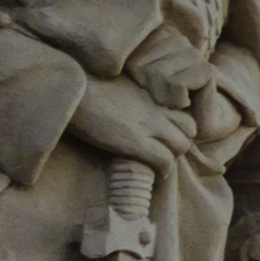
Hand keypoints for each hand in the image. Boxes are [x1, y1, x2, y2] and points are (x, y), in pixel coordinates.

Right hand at [63, 76, 196, 170]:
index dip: (180, 127)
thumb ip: (134, 97)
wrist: (70, 91)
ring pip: (181, 147)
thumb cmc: (85, 86)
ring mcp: (148, 126)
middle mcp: (156, 110)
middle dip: (180, 143)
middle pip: (189, 131)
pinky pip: (164, 161)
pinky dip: (163, 171)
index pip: (185, 113)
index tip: (167, 136)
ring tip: (159, 164)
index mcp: (153, 95)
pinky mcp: (135, 142)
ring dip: (172, 158)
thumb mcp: (119, 86)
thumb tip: (128, 105)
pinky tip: (154, 175)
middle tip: (164, 152)